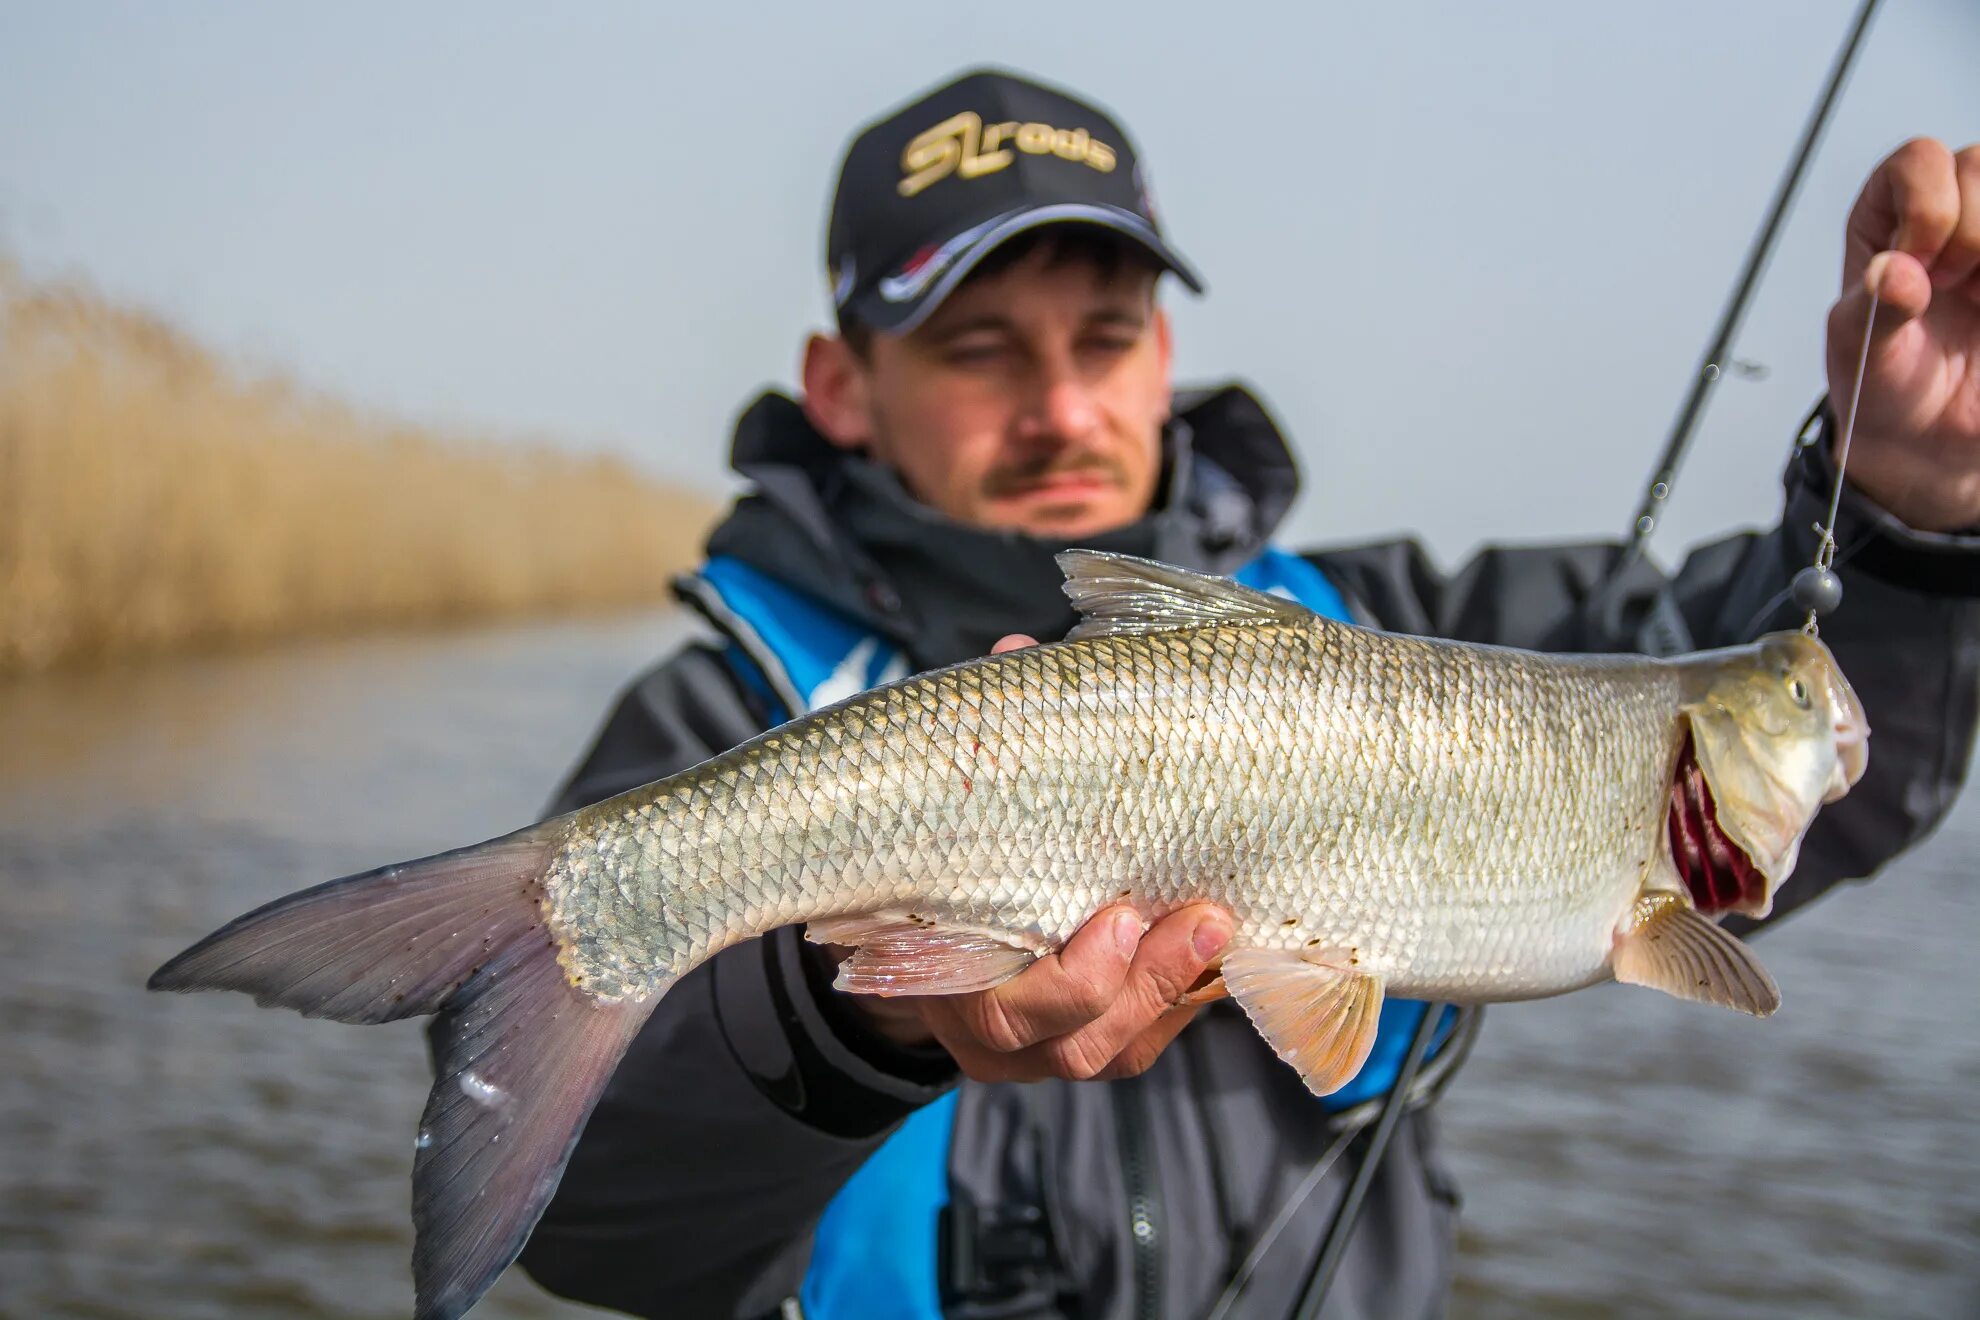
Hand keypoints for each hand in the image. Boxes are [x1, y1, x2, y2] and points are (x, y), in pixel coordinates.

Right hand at [843, 631, 1236, 1082]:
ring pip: (1110, 1049)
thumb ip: (996, 739)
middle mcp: (985, 1029)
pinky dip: (1180, 1004)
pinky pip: (1141, 1044)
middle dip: (1139, 984)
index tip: (1122, 914)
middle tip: (1200, 919)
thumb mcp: (967, 800)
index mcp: (940, 974)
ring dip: (1169, 992)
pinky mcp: (1090, 1046)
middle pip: (1069, 1038)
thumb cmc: (956, 845)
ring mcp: (1040, 1049)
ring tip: (1216, 927)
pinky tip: (1214, 952)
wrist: (930, 923)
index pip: (1001, 1006)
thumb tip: (1018, 654)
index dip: (1070, 977)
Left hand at [1826, 138, 1979, 530]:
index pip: (1919, 160)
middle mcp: (1948, 214)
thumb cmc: (1883, 385)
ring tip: (1977, 296)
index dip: (1927, 204)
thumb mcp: (1861, 355)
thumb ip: (1874, 312)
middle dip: (1971, 227)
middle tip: (1951, 286)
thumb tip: (1891, 272)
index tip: (1917, 266)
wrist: (1927, 441)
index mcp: (1889, 221)